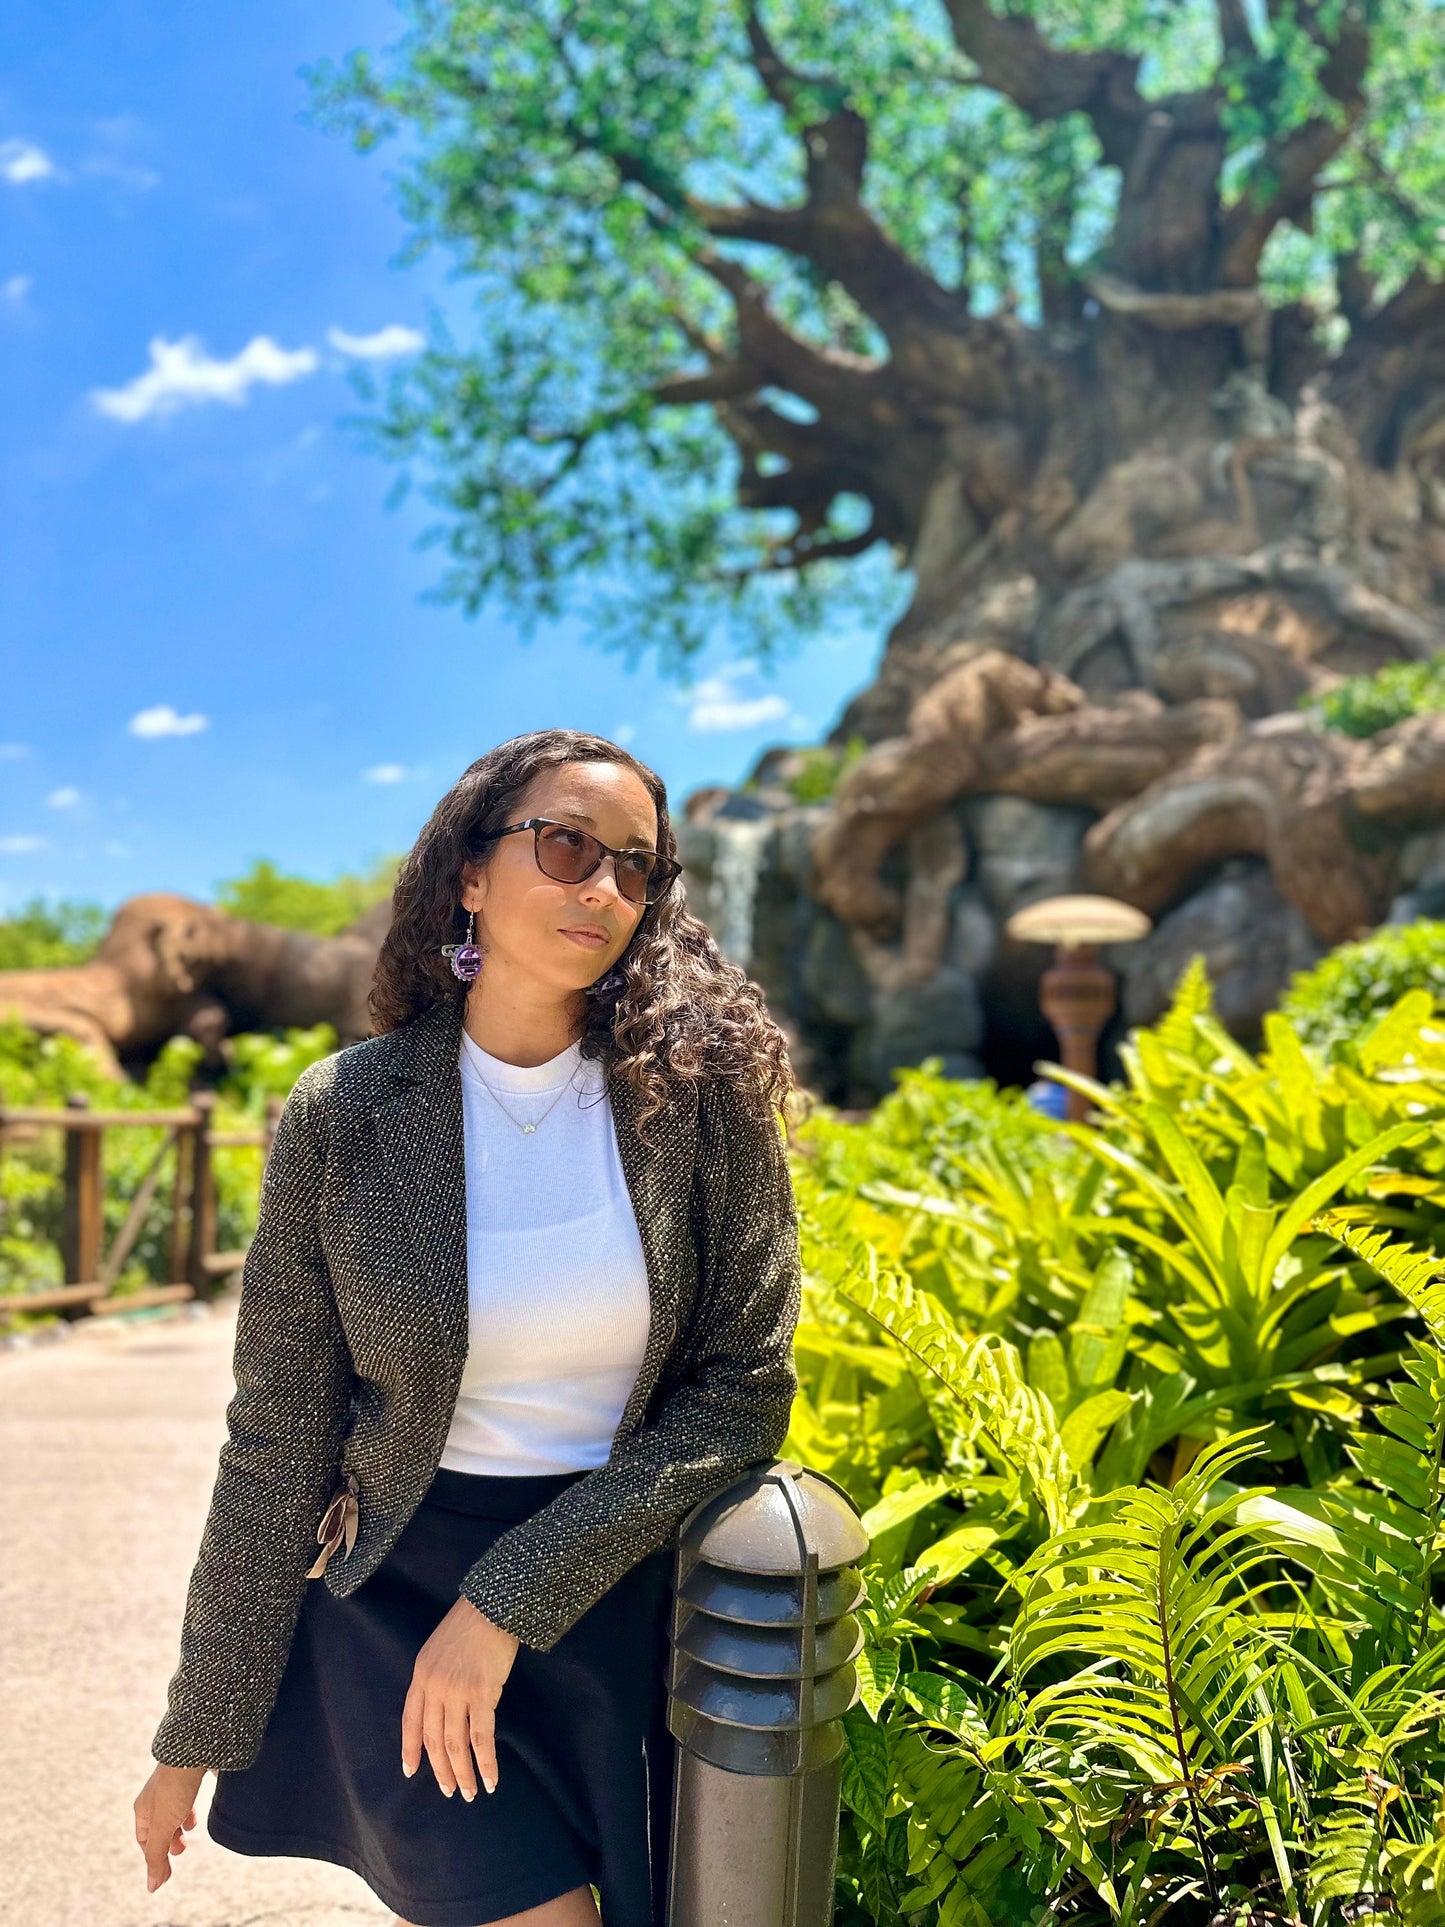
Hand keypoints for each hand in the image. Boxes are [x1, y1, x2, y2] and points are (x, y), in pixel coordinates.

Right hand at [134, 1762, 206, 1891]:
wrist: (195, 1747)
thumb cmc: (174, 1787)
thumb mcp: (164, 1827)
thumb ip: (157, 1857)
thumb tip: (152, 1887)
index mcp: (143, 1807)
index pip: (143, 1838)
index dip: (153, 1854)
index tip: (166, 1868)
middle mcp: (155, 1794)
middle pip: (159, 1823)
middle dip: (169, 1840)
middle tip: (181, 1850)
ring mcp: (172, 1783)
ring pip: (173, 1809)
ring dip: (180, 1824)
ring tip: (191, 1829)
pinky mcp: (190, 1774)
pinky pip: (186, 1794)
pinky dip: (190, 1806)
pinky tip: (199, 1809)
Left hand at [402, 1596, 518, 1799]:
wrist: (492, 1606)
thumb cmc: (470, 1623)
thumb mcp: (439, 1649)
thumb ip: (436, 1677)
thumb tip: (444, 1707)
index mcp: (421, 1675)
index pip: (410, 1721)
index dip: (410, 1749)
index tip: (410, 1771)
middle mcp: (434, 1687)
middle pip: (433, 1739)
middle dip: (441, 1770)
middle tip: (450, 1791)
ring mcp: (457, 1692)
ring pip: (455, 1744)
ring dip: (462, 1773)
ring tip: (470, 1793)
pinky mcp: (482, 1694)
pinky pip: (482, 1738)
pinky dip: (486, 1762)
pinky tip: (491, 1778)